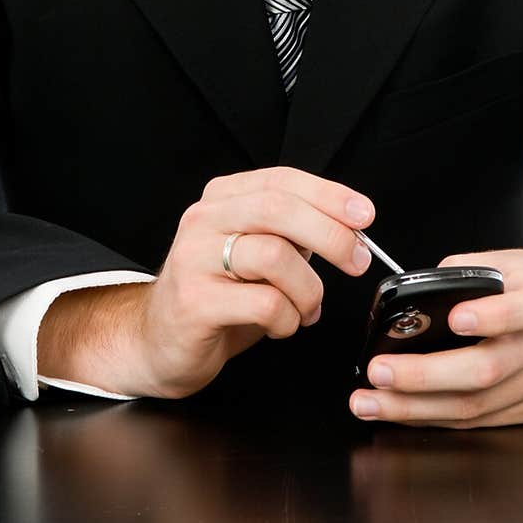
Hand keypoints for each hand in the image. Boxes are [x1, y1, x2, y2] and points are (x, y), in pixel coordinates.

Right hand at [41, 166, 374, 398]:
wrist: (158, 341)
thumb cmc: (217, 297)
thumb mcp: (257, 255)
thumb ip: (293, 235)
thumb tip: (350, 227)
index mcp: (222, 199)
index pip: (281, 181)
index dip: (329, 194)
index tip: (364, 214)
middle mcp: (204, 220)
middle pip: (278, 208)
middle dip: (330, 232)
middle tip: (356, 260)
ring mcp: (194, 259)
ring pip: (274, 256)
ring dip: (308, 289)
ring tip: (308, 309)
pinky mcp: (194, 302)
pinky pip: (263, 303)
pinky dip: (288, 319)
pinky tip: (281, 325)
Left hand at [348, 248, 522, 428]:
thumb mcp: (513, 262)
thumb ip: (468, 270)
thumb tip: (418, 285)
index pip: (520, 311)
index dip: (489, 317)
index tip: (455, 317)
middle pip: (486, 370)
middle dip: (425, 376)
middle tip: (379, 371)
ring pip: (477, 405)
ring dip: (417, 408)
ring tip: (373, 401)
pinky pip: (481, 421)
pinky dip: (437, 418)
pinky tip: (403, 412)